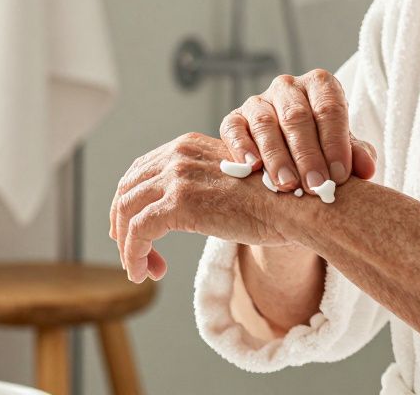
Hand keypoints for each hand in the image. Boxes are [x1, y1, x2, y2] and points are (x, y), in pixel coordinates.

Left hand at [109, 132, 291, 282]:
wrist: (297, 204)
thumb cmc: (276, 198)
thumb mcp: (230, 181)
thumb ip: (203, 186)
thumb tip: (185, 210)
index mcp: (187, 146)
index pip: (140, 171)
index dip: (131, 203)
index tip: (134, 229)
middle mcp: (177, 155)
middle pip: (127, 189)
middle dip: (122, 224)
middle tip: (133, 252)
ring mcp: (176, 178)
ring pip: (127, 213)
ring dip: (128, 245)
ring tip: (140, 269)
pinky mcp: (178, 204)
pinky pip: (138, 232)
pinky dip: (134, 254)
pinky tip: (143, 273)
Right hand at [219, 69, 377, 195]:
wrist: (290, 155)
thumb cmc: (323, 148)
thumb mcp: (343, 150)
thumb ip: (356, 155)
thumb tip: (366, 169)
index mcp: (320, 86)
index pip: (329, 108)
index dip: (335, 142)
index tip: (340, 175)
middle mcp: (288, 87)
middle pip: (297, 117)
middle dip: (307, 155)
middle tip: (315, 186)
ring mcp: (258, 101)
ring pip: (265, 123)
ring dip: (277, 156)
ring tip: (287, 185)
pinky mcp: (234, 118)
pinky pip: (234, 129)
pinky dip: (242, 147)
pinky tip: (252, 168)